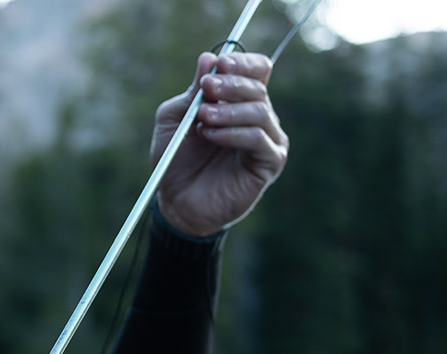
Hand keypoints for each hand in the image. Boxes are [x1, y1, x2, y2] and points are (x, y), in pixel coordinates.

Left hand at [153, 51, 288, 236]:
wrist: (176, 202)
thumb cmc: (176, 160)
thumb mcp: (176, 119)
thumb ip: (192, 92)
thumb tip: (209, 58)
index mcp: (240, 102)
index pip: (257, 70)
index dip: (241, 63)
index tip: (219, 64)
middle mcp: (259, 118)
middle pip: (258, 87)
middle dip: (230, 84)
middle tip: (206, 88)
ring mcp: (268, 140)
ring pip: (259, 111)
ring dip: (227, 110)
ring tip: (202, 118)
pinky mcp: (270, 163)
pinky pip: (258, 139)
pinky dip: (232, 132)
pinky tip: (210, 134)